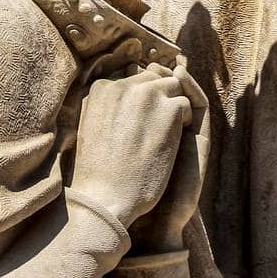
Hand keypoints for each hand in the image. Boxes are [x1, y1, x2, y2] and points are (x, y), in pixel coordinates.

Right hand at [71, 64, 194, 228]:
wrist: (105, 199)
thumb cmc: (97, 170)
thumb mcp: (91, 126)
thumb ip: (108, 104)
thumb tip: (127, 87)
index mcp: (101, 88)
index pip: (133, 78)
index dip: (142, 97)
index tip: (142, 118)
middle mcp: (123, 84)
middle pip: (153, 78)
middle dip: (159, 97)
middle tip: (157, 126)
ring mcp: (147, 95)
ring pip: (172, 87)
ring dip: (172, 107)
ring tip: (165, 133)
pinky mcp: (169, 109)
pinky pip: (185, 103)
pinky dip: (184, 121)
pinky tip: (173, 141)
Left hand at [127, 63, 208, 252]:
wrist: (143, 220)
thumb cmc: (121, 188)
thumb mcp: (110, 147)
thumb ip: (110, 122)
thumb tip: (97, 89)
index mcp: (147, 131)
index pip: (147, 94)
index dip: (141, 76)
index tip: (127, 59)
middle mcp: (167, 131)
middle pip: (165, 90)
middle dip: (157, 72)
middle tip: (147, 58)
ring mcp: (185, 135)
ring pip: (184, 93)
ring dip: (174, 76)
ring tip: (162, 64)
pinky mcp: (200, 140)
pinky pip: (200, 104)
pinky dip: (191, 87)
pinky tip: (179, 76)